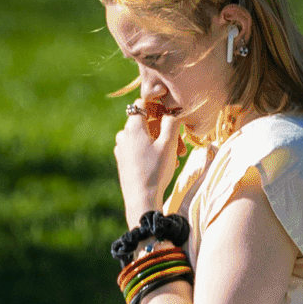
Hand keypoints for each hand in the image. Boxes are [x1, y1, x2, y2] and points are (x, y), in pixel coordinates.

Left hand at [114, 90, 183, 219]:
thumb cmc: (156, 170)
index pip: (141, 104)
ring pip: (143, 138)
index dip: (156, 107)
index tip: (169, 117)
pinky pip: (138, 149)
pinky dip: (151, 152)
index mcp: (132, 127)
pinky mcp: (122, 161)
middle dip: (164, 132)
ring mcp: (121, 148)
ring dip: (160, 144)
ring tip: (175, 158)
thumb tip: (172, 111)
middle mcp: (123, 135)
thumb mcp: (168, 144)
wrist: (141, 199)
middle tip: (181, 147)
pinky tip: (164, 165)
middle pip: (145, 123)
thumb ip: (171, 123)